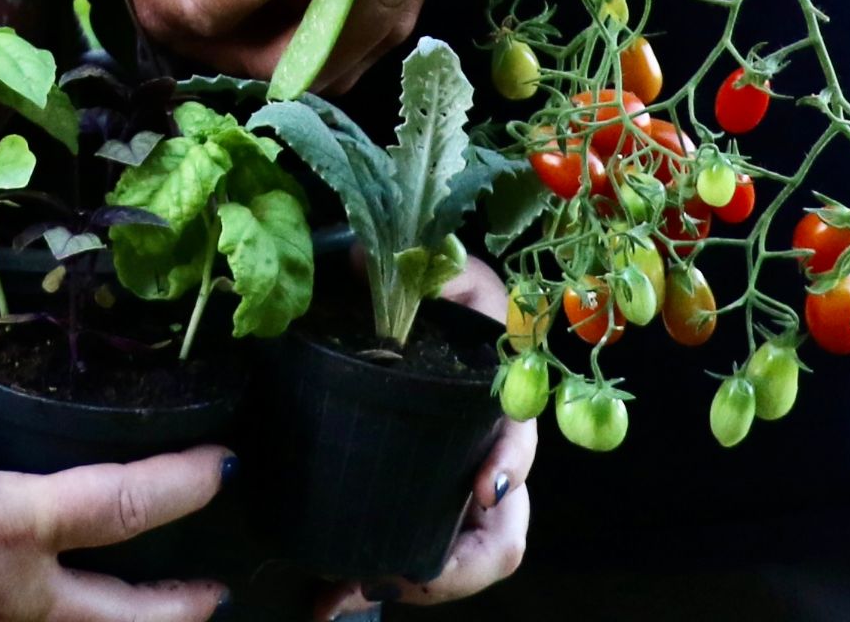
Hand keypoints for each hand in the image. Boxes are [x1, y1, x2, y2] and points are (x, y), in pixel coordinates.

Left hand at [312, 258, 537, 610]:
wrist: (409, 309)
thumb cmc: (438, 293)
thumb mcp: (444, 271)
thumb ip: (428, 269)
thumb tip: (366, 262)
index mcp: (502, 404)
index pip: (519, 446)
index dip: (508, 467)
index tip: (483, 487)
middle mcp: (489, 458)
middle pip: (502, 535)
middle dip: (459, 568)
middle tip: (402, 575)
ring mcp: (454, 489)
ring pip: (458, 560)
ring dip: (412, 585)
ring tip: (343, 595)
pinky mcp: (420, 504)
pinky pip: (413, 556)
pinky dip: (375, 581)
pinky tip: (330, 599)